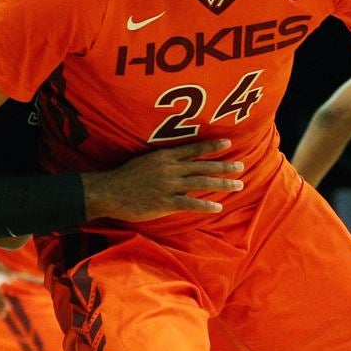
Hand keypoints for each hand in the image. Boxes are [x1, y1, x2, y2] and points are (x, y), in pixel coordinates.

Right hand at [85, 138, 243, 220]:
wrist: (109, 192)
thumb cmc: (125, 177)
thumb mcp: (145, 160)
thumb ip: (163, 160)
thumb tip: (177, 160)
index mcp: (165, 156)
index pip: (193, 149)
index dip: (212, 147)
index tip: (228, 144)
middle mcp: (170, 168)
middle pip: (203, 166)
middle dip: (224, 166)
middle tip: (241, 166)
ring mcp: (169, 186)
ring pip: (201, 183)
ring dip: (222, 184)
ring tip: (238, 185)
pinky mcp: (165, 203)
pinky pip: (190, 204)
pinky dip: (206, 205)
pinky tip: (218, 206)